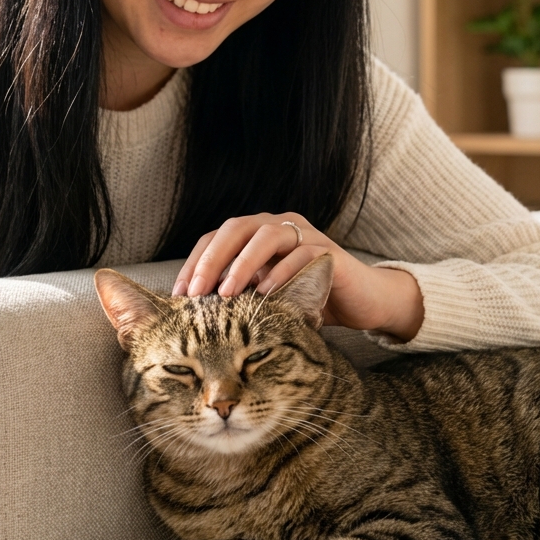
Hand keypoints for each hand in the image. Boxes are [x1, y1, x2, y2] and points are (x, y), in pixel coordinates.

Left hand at [171, 212, 423, 341]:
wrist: (362, 303)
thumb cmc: (306, 302)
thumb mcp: (264, 300)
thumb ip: (237, 296)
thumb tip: (190, 311)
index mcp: (257, 234)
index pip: (217, 238)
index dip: (195, 262)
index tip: (178, 294)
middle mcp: (279, 227)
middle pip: (236, 228)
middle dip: (212, 260)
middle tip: (194, 293)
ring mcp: (305, 236)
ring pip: (266, 235)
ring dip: (242, 264)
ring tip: (225, 294)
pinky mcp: (328, 252)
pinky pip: (301, 254)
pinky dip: (280, 273)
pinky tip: (265, 295)